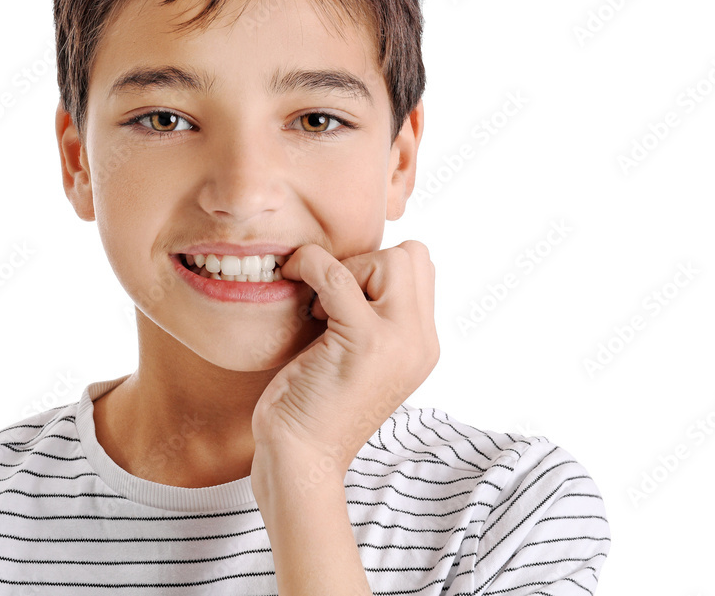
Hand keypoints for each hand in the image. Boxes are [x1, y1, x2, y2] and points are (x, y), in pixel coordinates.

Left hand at [251, 242, 438, 486]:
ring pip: (390, 258)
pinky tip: (291, 281)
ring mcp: (399, 341)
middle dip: (366, 263)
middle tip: (331, 302)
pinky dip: (310, 265)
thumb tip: (355, 263)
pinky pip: (339, 273)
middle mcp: (421, 342)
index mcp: (423, 345)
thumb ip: (373, 315)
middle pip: (414, 256)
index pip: (422, 269)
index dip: (377, 268)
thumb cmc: (313, 403)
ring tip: (320, 313)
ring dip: (344, 270)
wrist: (301, 459)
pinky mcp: (364, 342)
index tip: (341, 299)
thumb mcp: (357, 354)